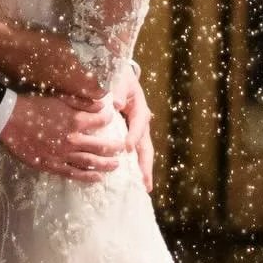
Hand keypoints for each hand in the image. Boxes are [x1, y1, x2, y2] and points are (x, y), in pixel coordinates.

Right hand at [0, 92, 124, 182]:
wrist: (10, 120)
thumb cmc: (34, 105)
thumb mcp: (60, 97)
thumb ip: (82, 101)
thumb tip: (103, 102)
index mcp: (75, 120)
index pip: (100, 122)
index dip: (108, 120)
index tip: (113, 120)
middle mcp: (72, 139)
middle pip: (99, 146)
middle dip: (113, 148)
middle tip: (122, 150)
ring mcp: (63, 154)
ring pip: (90, 162)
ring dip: (105, 164)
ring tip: (116, 166)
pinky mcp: (52, 165)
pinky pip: (74, 173)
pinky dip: (87, 176)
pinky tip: (97, 178)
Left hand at [113, 69, 154, 193]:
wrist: (120, 75)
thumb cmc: (118, 76)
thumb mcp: (119, 79)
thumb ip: (117, 90)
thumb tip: (115, 105)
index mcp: (139, 108)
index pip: (138, 124)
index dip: (133, 136)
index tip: (127, 148)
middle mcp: (141, 121)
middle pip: (146, 145)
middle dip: (146, 164)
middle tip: (146, 183)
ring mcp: (137, 129)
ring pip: (142, 151)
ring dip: (143, 168)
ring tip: (145, 187)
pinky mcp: (130, 134)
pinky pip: (134, 150)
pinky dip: (134, 165)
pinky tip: (133, 180)